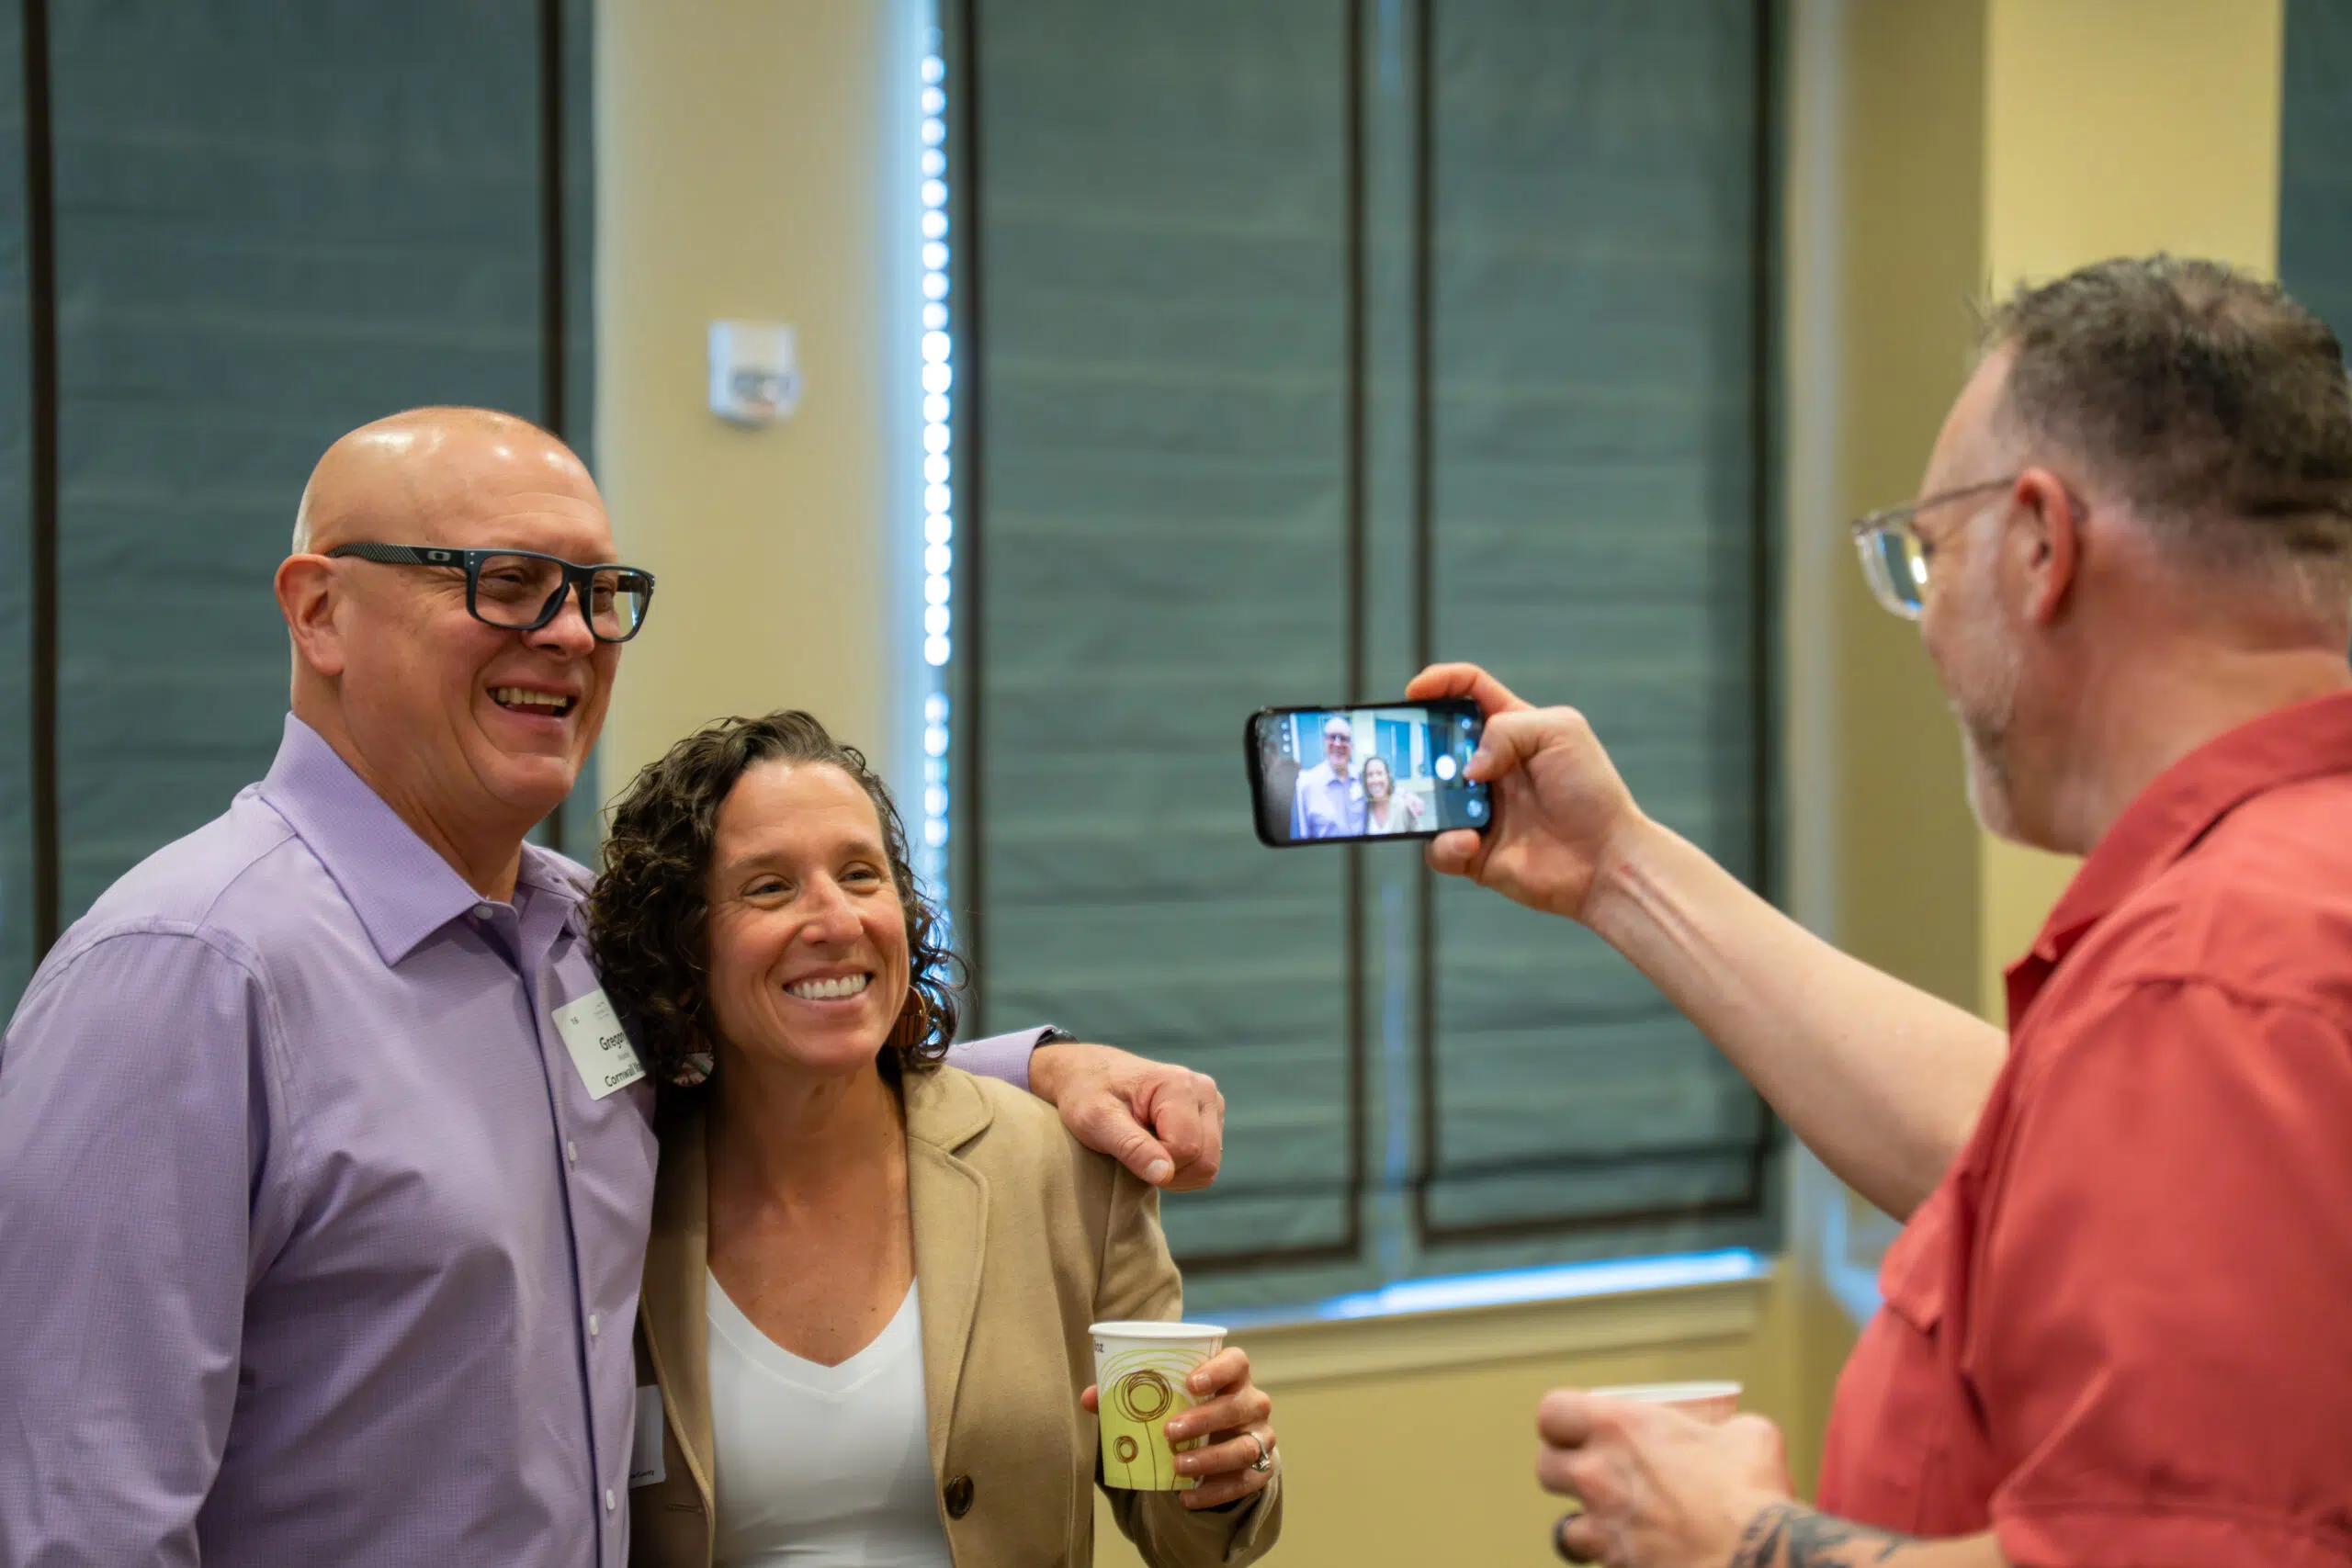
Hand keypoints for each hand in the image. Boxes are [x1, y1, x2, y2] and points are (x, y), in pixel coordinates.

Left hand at [1031, 1043, 1224, 1189]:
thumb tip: (1165, 1175)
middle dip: (1169, 1171)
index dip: (1154, 1162)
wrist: (1089, 1073)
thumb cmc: (1087, 1093)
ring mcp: (1211, 1105)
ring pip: (1209, 1165)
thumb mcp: (1097, 1120)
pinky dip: (1181, 1167)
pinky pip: (1207, 1161)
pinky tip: (1157, 1148)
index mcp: (1180, 1084)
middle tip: (1134, 1155)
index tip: (1125, 1148)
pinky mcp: (1210, 1119)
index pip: (1186, 1148)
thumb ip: (1131, 1147)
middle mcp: (1204, 1091)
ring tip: (1143, 1149)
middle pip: (1205, 1161)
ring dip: (1175, 1171)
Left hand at [1083, 1347, 1276, 1510]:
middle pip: (1241, 1405)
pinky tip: (1187, 1497)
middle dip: (1206, 1419)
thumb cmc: (1190, 1410)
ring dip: (1211, 1457)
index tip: (1190, 1382)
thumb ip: (1130, 1394)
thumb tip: (1089, 1397)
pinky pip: (1246, 1481)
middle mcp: (1253, 1403)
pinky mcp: (1263, 1468)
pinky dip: (1216, 1491)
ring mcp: (1261, 1436)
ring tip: (1178, 1466)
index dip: (1219, 1369)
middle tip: (1169, 1432)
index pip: (1237, 1362)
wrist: (1223, 1443)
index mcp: (1232, 1376)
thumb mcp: (1168, 1399)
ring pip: (1246, 1447)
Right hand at [1406, 663, 1646, 921]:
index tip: (1414, 692)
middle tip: (1405, 752)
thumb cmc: (1591, 791)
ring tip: (1439, 800)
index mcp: (1511, 729)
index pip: (1469, 691)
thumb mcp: (1561, 732)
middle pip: (1435, 743)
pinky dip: (1446, 844)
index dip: (1440, 683)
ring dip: (1424, 796)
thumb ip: (1508, 730)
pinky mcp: (1473, 851)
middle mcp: (1489, 767)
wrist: (1605, 859)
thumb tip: (1467, 766)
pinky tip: (1470, 841)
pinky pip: (1438, 846)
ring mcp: (1477, 809)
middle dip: (1415, 744)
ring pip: (1426, 795)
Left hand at [1536, 1389, 1789, 1567]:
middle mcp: (1597, 1475)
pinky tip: (1637, 1558)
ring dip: (1585, 1525)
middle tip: (1592, 1473)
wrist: (1759, 1558)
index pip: (1553, 1413)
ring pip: (1564, 1527)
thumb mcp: (1748, 1436)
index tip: (1578, 1427)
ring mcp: (1602, 1528)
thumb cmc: (1753, 1492)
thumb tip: (1728, 1440)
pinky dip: (1611, 1562)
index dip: (1561, 1419)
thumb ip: (1723, 1431)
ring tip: (1615, 1524)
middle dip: (1564, 1469)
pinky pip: (1597, 1565)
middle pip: (1545, 1467)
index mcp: (1619, 1428)